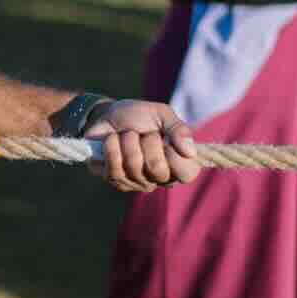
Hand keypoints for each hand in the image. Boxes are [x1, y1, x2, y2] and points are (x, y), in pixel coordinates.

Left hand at [86, 100, 200, 192]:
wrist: (106, 115)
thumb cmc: (138, 116)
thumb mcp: (162, 114)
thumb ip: (179, 129)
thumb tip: (190, 152)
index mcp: (177, 163)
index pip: (187, 174)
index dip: (176, 156)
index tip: (166, 140)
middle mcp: (158, 178)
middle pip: (158, 169)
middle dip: (148, 142)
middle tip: (144, 133)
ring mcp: (135, 182)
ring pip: (134, 166)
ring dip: (128, 141)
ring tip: (126, 134)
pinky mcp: (114, 180)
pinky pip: (114, 169)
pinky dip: (111, 146)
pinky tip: (112, 140)